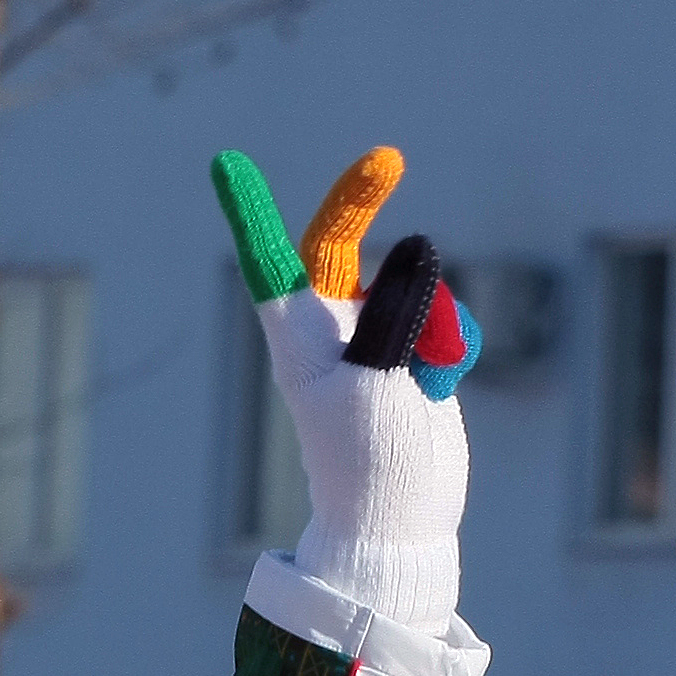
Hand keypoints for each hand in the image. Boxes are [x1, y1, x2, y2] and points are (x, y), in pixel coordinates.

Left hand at [211, 146, 477, 630]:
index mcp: (299, 340)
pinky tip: (435, 390)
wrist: (400, 516)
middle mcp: (327, 332)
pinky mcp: (411, 353)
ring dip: (432, 326)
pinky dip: (450, 348)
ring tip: (418, 386)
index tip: (225, 163)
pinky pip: (442, 320)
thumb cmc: (368, 461)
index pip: (270, 264)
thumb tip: (416, 243)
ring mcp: (371, 340)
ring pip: (414, 289)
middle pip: (339, 246)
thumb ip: (395, 312)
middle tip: (387, 158)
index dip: (250, 213)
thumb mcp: (377, 382)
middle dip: (361, 203)